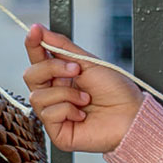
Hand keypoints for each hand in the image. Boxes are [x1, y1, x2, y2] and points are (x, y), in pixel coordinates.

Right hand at [22, 24, 143, 152]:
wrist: (132, 115)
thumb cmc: (115, 90)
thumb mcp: (88, 62)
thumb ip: (62, 47)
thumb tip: (40, 29)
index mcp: (60, 75)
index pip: (38, 58)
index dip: (33, 43)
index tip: (34, 31)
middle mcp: (54, 93)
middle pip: (30, 75)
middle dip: (52, 68)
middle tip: (77, 70)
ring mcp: (54, 113)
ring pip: (37, 96)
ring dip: (66, 93)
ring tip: (86, 98)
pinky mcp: (57, 132)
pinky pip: (48, 114)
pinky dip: (68, 110)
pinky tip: (83, 114)